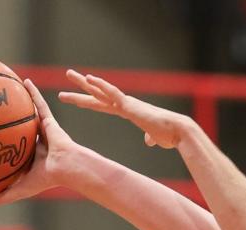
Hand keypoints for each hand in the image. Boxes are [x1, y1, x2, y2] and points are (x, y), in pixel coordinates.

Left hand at [0, 78, 77, 206]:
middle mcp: (34, 141)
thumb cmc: (47, 179)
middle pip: (17, 127)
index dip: (1, 141)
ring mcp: (42, 130)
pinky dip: (33, 92)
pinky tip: (24, 80)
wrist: (67, 168)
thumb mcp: (21, 188)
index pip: (11, 147)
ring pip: (27, 112)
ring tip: (6, 88)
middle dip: (7, 119)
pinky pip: (39, 104)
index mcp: (28, 156)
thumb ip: (4, 196)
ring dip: (19, 100)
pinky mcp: (50, 121)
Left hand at [58, 71, 194, 148]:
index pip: (103, 106)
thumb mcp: (156, 138)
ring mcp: (126, 104)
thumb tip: (149, 140)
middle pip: (97, 96)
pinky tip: (89, 78)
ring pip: (101, 91)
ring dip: (84, 83)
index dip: (88, 103)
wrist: (179, 132)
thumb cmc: (170, 136)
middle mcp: (125, 105)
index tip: (75, 100)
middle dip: (80, 90)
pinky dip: (101, 85)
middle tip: (66, 80)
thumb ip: (150, 137)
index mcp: (128, 112)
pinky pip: (112, 93)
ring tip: (69, 74)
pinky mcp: (130, 105)